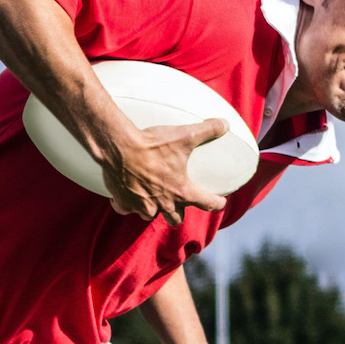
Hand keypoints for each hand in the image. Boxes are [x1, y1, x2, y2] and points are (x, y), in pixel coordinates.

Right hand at [96, 118, 228, 221]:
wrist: (119, 147)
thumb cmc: (152, 144)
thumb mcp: (184, 135)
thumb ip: (207, 130)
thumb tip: (225, 124)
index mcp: (181, 191)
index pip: (207, 203)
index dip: (217, 203)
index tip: (220, 202)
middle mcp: (164, 203)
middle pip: (176, 219)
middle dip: (179, 212)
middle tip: (180, 203)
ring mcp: (143, 205)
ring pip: (151, 215)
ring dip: (153, 209)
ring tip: (152, 198)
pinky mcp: (124, 203)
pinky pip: (127, 209)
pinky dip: (128, 204)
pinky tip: (127, 196)